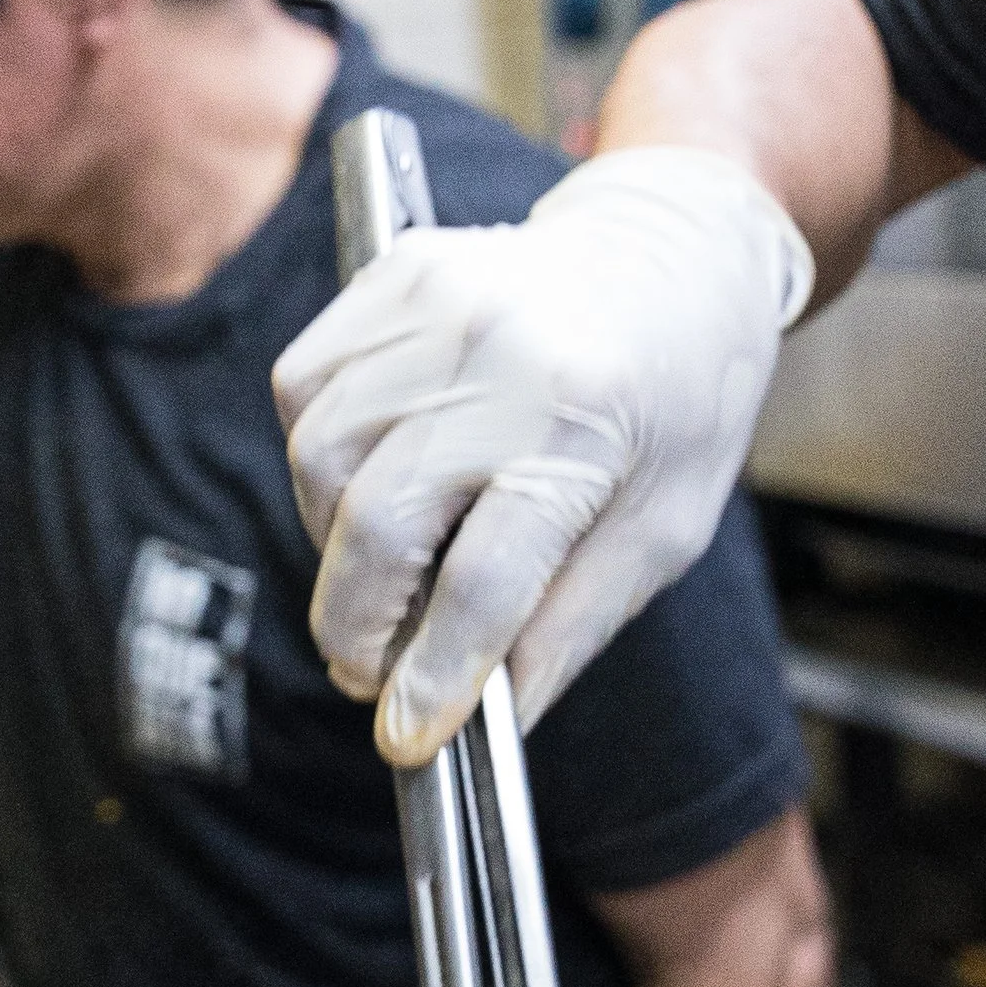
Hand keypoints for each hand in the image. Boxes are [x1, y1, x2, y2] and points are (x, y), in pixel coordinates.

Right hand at [273, 148, 812, 765]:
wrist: (678, 253)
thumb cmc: (682, 400)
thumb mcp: (667, 529)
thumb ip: (572, 623)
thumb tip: (486, 716)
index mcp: (587, 422)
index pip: (485, 580)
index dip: (436, 672)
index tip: (408, 733)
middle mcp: (503, 353)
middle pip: (380, 522)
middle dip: (359, 623)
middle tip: (367, 670)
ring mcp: (438, 301)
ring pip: (320, 456)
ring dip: (332, 542)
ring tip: (376, 574)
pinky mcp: (395, 274)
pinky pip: (303, 385)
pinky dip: (317, 456)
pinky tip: (364, 485)